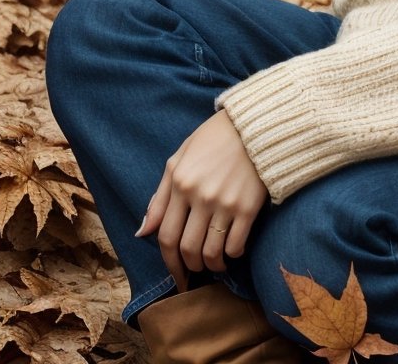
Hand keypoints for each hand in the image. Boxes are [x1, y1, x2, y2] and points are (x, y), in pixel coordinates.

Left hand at [135, 109, 268, 292]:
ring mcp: (225, 203)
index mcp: (180, 182)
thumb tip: (142, 232)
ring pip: (211, 252)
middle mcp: (200, 196)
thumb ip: (159, 196)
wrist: (255, 125)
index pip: (165, 235)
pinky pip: (236, 245)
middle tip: (194, 271)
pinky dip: (233, 255)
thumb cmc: (214, 140)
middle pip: (187, 249)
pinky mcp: (248, 207)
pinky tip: (233, 250)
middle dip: (188, 267)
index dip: (168, 261)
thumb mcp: (179, 159)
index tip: (175, 272)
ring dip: (211, 266)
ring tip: (214, 264)